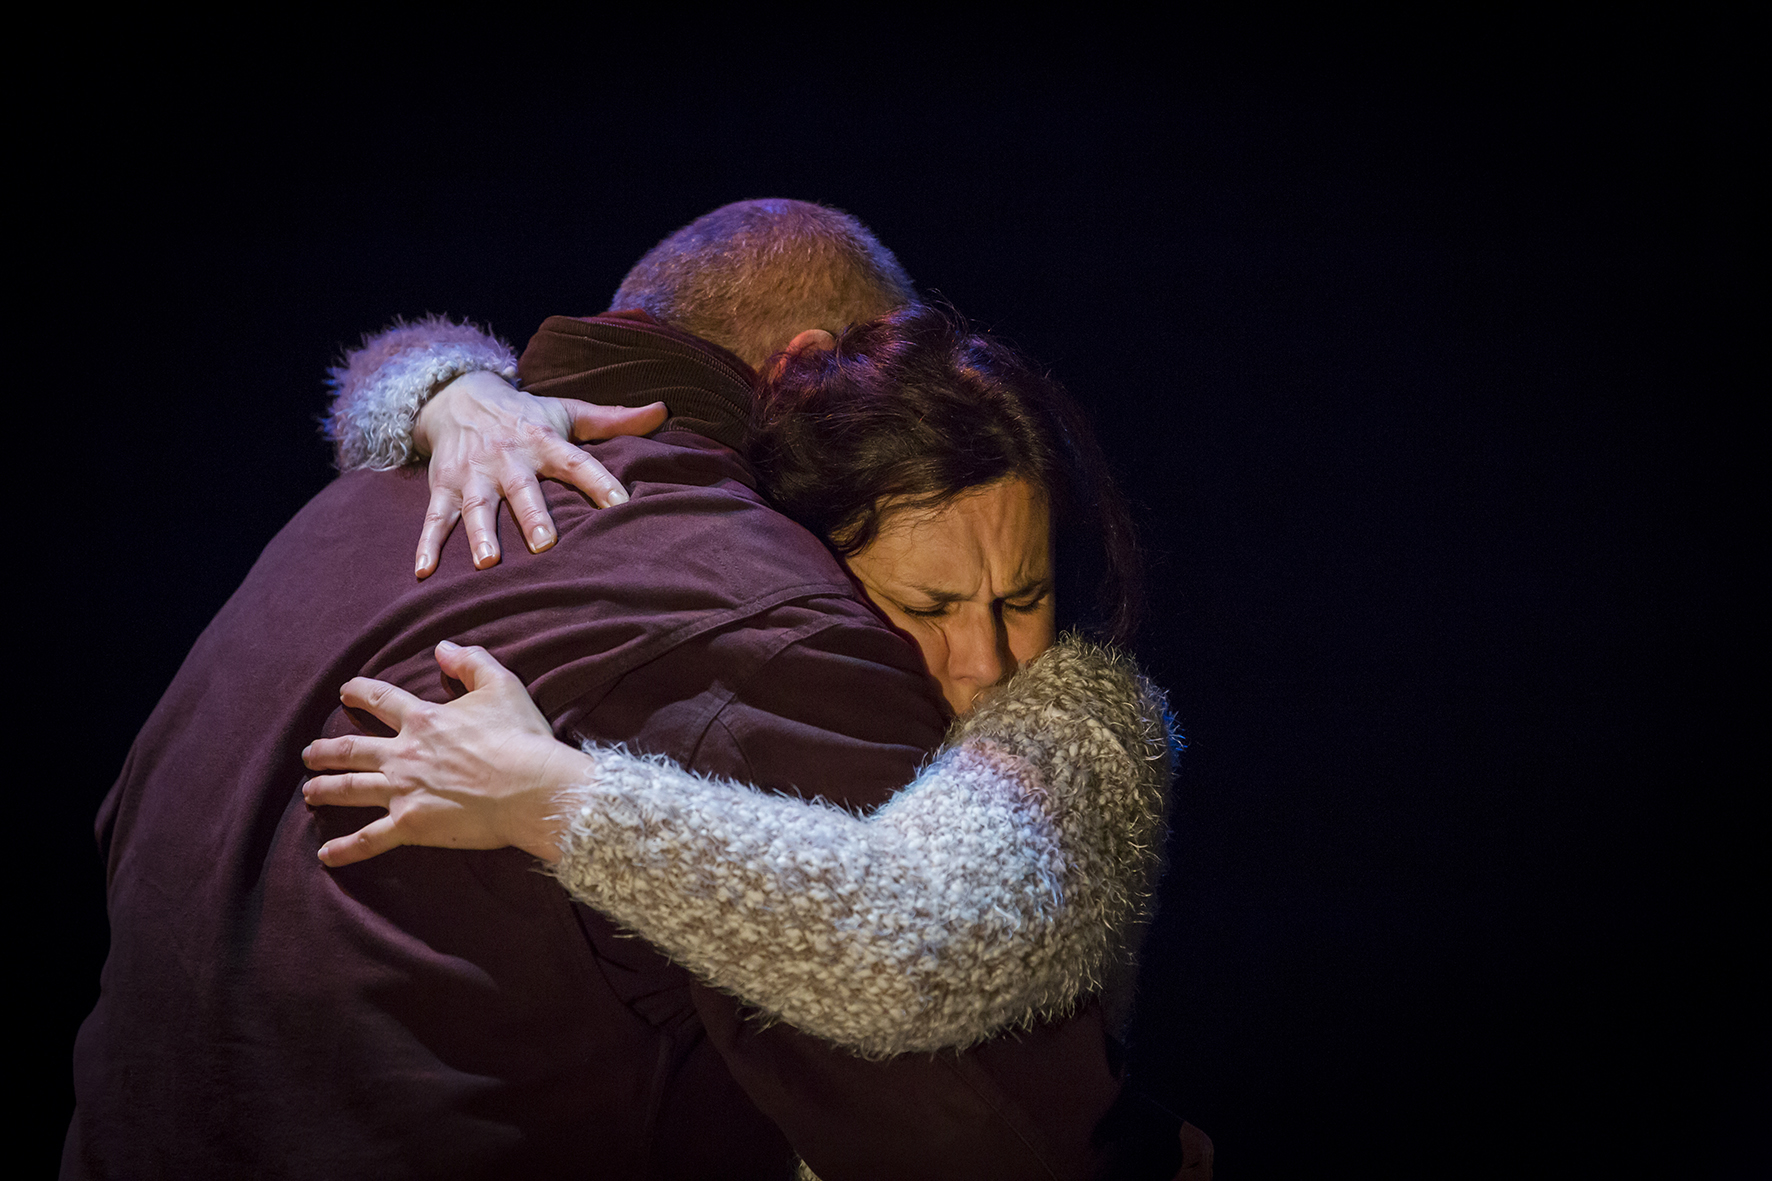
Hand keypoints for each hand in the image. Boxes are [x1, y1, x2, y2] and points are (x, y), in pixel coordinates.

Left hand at [301, 641, 593, 865]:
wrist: (531, 787)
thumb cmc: (521, 737)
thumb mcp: (502, 685)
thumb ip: (471, 662)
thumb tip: (442, 647)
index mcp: (424, 720)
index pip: (382, 700)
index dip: (360, 692)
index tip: (345, 690)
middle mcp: (404, 754)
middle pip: (353, 749)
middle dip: (327, 750)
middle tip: (310, 753)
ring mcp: (403, 791)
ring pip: (350, 789)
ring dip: (325, 789)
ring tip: (308, 792)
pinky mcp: (411, 824)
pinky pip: (370, 838)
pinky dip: (346, 849)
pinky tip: (325, 855)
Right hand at [412, 371, 667, 577]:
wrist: (457, 395)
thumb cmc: (524, 415)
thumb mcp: (566, 411)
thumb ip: (613, 419)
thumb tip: (665, 411)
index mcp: (543, 441)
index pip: (577, 462)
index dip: (599, 481)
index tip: (621, 504)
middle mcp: (507, 458)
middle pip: (521, 488)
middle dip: (531, 516)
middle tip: (544, 545)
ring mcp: (472, 474)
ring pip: (476, 506)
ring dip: (479, 534)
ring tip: (487, 563)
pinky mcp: (442, 486)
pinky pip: (433, 518)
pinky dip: (426, 545)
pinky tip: (422, 572)